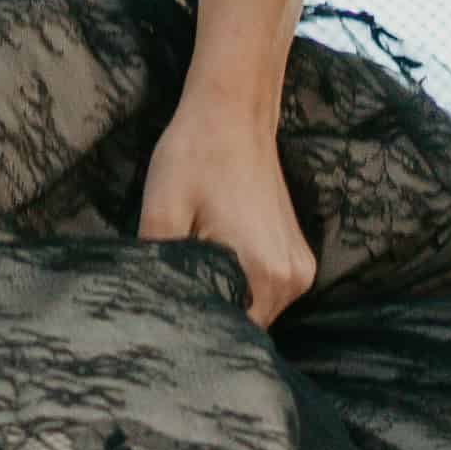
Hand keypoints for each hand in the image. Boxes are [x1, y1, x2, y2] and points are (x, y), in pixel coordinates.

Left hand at [137, 89, 313, 323]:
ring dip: (226, 301)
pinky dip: (241, 285)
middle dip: (210, 317)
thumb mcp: (161, 215)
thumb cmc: (194, 158)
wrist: (232, 114)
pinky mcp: (297, 257)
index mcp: (263, 273)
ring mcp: (300, 268)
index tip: (168, 317)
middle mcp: (292, 279)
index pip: (227, 335)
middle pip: (244, 328)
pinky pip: (266, 291)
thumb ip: (159, 270)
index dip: (194, 330)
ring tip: (196, 275)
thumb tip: (149, 309)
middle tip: (175, 296)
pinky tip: (215, 262)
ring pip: (255, 311)